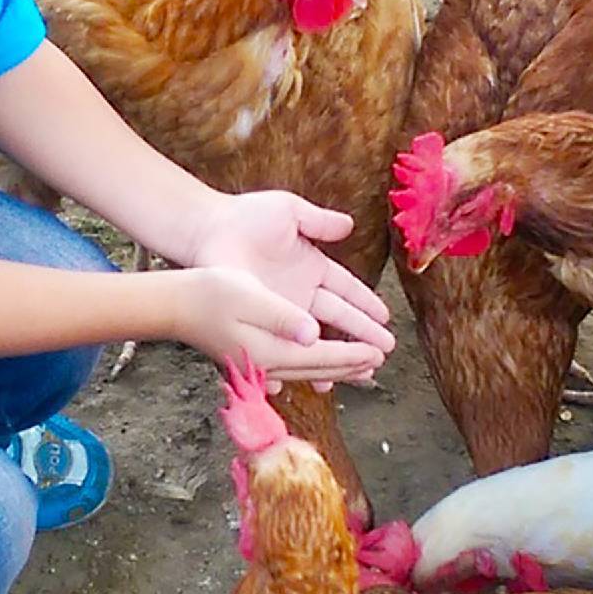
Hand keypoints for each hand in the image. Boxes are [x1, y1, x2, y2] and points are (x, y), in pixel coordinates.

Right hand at [170, 267, 386, 389]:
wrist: (173, 303)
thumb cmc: (209, 292)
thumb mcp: (249, 296)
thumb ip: (283, 316)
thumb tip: (313, 334)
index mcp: (271, 351)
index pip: (322, 356)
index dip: (353, 355)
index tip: (378, 352)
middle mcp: (268, 364)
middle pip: (319, 368)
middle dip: (351, 366)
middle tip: (380, 362)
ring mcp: (259, 363)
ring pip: (308, 369)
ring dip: (336, 368)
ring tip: (360, 369)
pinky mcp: (252, 356)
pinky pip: (293, 365)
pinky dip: (315, 365)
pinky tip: (319, 366)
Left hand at [180, 192, 395, 384]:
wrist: (206, 229)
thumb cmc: (246, 216)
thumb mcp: (288, 211)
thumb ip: (318, 221)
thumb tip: (349, 226)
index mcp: (312, 268)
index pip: (347, 291)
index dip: (367, 306)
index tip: (386, 321)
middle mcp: (300, 294)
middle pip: (339, 320)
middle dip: (362, 337)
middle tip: (383, 354)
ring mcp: (280, 310)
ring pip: (315, 340)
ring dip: (335, 358)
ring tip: (356, 376)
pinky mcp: (260, 322)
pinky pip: (280, 348)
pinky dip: (291, 366)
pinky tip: (307, 381)